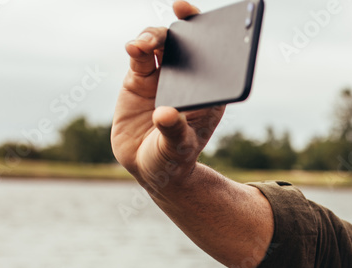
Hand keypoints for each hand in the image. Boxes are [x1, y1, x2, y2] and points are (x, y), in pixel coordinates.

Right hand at [111, 1, 224, 191]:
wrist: (150, 168)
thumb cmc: (174, 158)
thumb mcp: (178, 149)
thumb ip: (174, 132)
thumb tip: (166, 114)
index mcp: (211, 91)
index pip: (217, 54)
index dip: (216, 32)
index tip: (211, 22)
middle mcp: (188, 78)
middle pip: (187, 42)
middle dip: (184, 25)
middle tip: (180, 13)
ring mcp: (163, 76)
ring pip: (160, 44)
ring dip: (153, 36)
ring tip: (144, 44)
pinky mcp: (139, 80)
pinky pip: (139, 56)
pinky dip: (136, 48)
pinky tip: (133, 47)